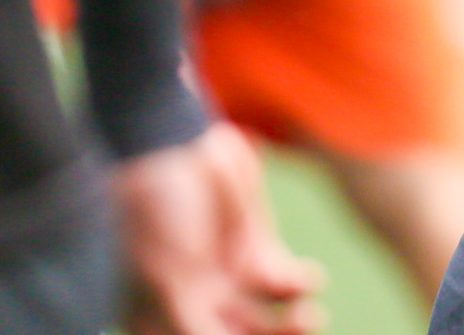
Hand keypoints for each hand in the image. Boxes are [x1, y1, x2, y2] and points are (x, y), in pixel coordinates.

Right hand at [114, 120, 323, 333]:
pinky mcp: (252, 245)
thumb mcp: (165, 277)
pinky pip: (281, 280)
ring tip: (311, 319)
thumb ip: (189, 326)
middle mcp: (194, 306)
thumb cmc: (152, 215)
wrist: (169, 147)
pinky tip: (311, 279)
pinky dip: (299, 284)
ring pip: (264, 320)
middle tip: (303, 329)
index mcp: (158, 323)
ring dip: (291, 326)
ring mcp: (224, 276)